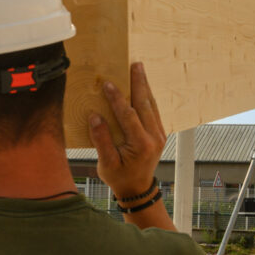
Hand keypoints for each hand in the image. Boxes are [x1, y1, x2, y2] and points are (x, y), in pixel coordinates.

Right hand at [88, 63, 166, 198]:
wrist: (137, 189)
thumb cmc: (119, 177)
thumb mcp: (106, 163)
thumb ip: (101, 140)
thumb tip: (95, 117)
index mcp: (141, 144)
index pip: (128, 115)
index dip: (117, 99)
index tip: (108, 84)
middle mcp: (154, 137)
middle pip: (145, 104)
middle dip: (139, 83)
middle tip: (134, 64)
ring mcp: (159, 135)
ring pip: (151, 105)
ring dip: (145, 86)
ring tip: (139, 70)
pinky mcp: (159, 134)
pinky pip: (153, 111)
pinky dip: (147, 97)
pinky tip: (142, 88)